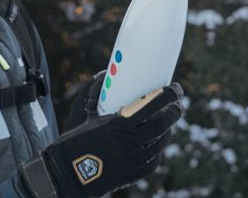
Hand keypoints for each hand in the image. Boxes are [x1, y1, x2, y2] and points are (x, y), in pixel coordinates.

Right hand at [20, 83, 184, 197]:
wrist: (68, 174)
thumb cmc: (76, 141)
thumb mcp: (88, 116)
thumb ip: (97, 95)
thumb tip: (102, 73)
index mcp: (119, 123)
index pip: (152, 105)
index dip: (168, 95)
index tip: (176, 88)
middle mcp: (129, 141)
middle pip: (162, 123)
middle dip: (175, 111)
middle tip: (178, 104)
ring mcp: (133, 158)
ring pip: (161, 141)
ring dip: (169, 129)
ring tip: (169, 121)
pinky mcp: (134, 174)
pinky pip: (155, 160)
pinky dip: (159, 149)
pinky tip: (158, 143)